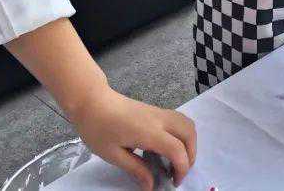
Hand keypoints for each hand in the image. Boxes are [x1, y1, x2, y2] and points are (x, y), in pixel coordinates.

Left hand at [68, 86, 196, 189]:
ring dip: (189, 143)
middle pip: (189, 134)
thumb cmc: (98, 128)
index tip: (174, 182)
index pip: (177, 150)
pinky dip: (182, 134)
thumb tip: (151, 186)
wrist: (92, 101)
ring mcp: (160, 112)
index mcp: (149, 132)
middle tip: (178, 172)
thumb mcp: (113, 155)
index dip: (181, 168)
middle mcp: (160, 119)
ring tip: (176, 159)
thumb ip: (136, 169)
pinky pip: (179, 120)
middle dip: (191, 155)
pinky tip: (168, 146)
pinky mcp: (156, 110)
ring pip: (187, 124)